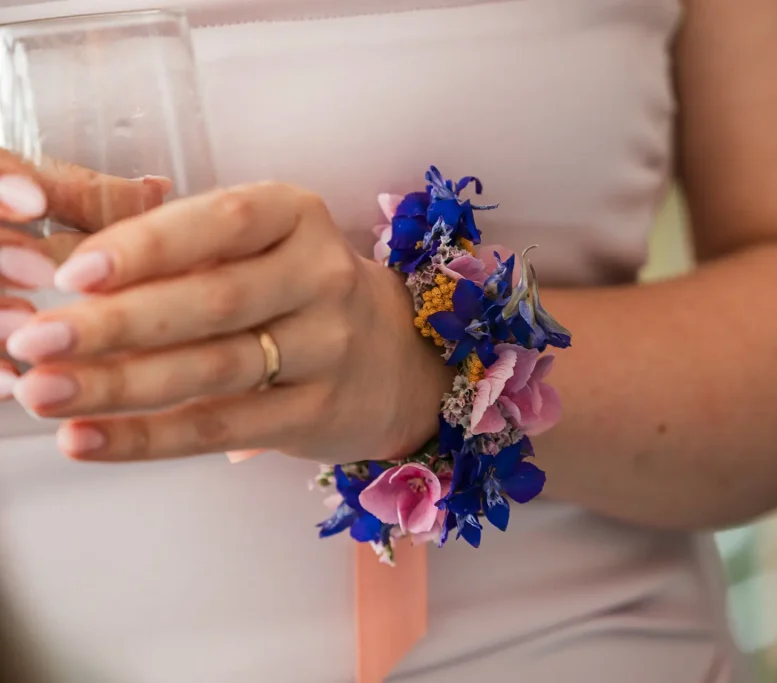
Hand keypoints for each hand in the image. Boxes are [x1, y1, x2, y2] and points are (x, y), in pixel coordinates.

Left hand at [7, 183, 452, 463]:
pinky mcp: (317, 414)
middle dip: (118, 324)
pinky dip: (148, 438)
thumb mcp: (258, 244)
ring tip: (43, 392)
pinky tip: (87, 440)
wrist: (394, 358)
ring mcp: (329, 349)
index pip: (224, 223)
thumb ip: (173, 245)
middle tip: (33, 341)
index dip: (148, 246)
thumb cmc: (296, 289)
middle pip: (216, 303)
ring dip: (120, 385)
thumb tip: (59, 263)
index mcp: (298, 216)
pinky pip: (223, 429)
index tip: (75, 273)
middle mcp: (323, 277)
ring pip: (214, 370)